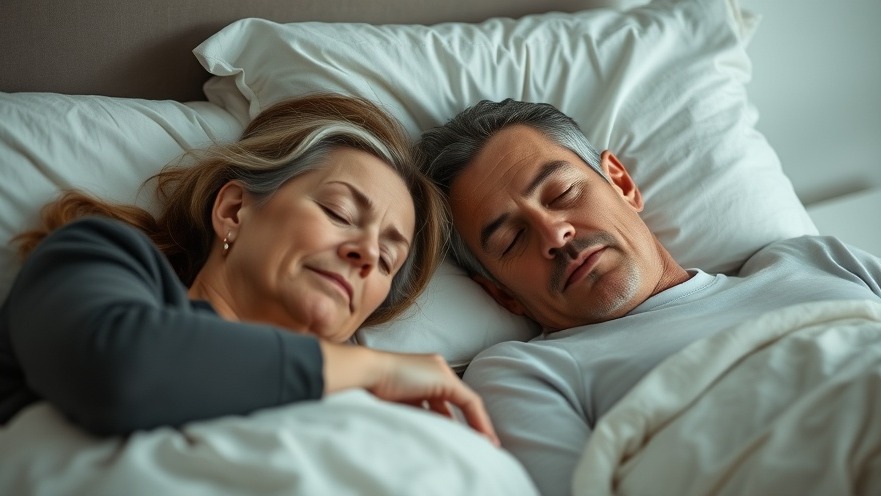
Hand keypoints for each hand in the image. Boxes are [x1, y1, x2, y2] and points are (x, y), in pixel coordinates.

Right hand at [320, 342, 498, 445]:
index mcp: (419, 375)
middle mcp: (433, 370)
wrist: (365, 374)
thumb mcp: (396, 404)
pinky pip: (469, 402)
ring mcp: (440, 372)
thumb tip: (425, 433)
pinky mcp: (445, 379)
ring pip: (465, 402)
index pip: (442, 401)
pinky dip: (477, 421)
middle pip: (455, 402)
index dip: (452, 422)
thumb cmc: (370, 390)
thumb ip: (413, 413)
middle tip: (477, 446)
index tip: (460, 440)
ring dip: (473, 426)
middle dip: (466, 425)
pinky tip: (483, 438)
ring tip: (482, 447)